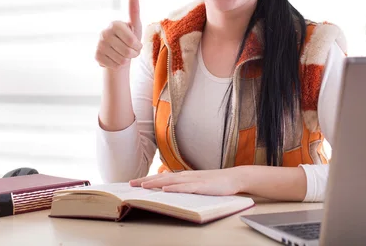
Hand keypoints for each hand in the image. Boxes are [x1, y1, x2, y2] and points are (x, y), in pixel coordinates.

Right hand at [95, 0, 142, 69]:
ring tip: (123, 54)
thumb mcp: (135, 25)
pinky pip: (114, 66)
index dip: (138, 46)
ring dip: (126, 60)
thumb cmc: (129, 37)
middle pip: (127, 52)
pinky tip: (115, 58)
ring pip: (121, 61)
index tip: (136, 44)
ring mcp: (99, 45)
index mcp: (115, 24)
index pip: (132, 41)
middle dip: (133, 54)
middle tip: (131, 51)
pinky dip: (118, 65)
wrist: (118, 52)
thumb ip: (134, 11)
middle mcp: (104, 33)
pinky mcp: (96, 56)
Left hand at [129, 169, 243, 195]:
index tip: (134, 182)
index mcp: (184, 176)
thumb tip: (170, 187)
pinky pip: (186, 187)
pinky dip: (175, 188)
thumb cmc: (216, 182)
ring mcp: (194, 180)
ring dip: (156, 183)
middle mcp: (186, 176)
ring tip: (143, 186)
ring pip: (171, 181)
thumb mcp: (197, 183)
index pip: (162, 177)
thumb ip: (184, 184)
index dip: (147, 179)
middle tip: (131, 184)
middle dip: (146, 181)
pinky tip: (166, 190)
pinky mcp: (202, 186)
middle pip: (162, 178)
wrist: (234, 178)